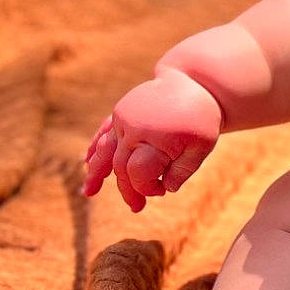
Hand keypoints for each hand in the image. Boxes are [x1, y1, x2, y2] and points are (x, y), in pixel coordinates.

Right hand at [82, 71, 222, 211]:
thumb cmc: (200, 118)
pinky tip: (87, 161)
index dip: (147, 188)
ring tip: (88, 193)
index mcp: (155, 138)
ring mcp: (124, 118)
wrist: (191, 82)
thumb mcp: (202, 146)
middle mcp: (134, 128)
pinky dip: (95, 147)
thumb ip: (184, 170)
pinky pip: (103, 132)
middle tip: (137, 207)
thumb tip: (167, 189)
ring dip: (96, 172)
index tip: (162, 191)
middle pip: (120, 166)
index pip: (138, 173)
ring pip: (104, 150)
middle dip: (127, 189)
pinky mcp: (120, 112)